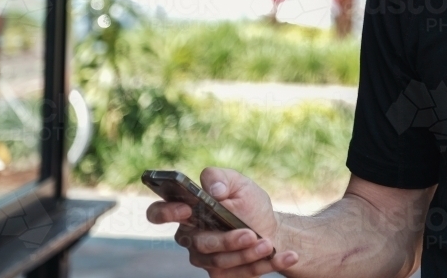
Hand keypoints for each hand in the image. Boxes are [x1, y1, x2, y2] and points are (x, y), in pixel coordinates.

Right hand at [146, 167, 299, 276]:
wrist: (272, 229)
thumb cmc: (249, 204)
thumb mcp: (239, 183)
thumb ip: (221, 178)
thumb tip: (212, 189)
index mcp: (188, 211)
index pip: (158, 212)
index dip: (165, 211)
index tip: (186, 208)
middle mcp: (192, 238)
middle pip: (200, 243)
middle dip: (226, 240)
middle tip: (249, 233)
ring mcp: (207, 260)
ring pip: (222, 261)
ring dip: (248, 254)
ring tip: (268, 243)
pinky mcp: (225, 275)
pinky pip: (244, 274)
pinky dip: (269, 264)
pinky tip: (288, 256)